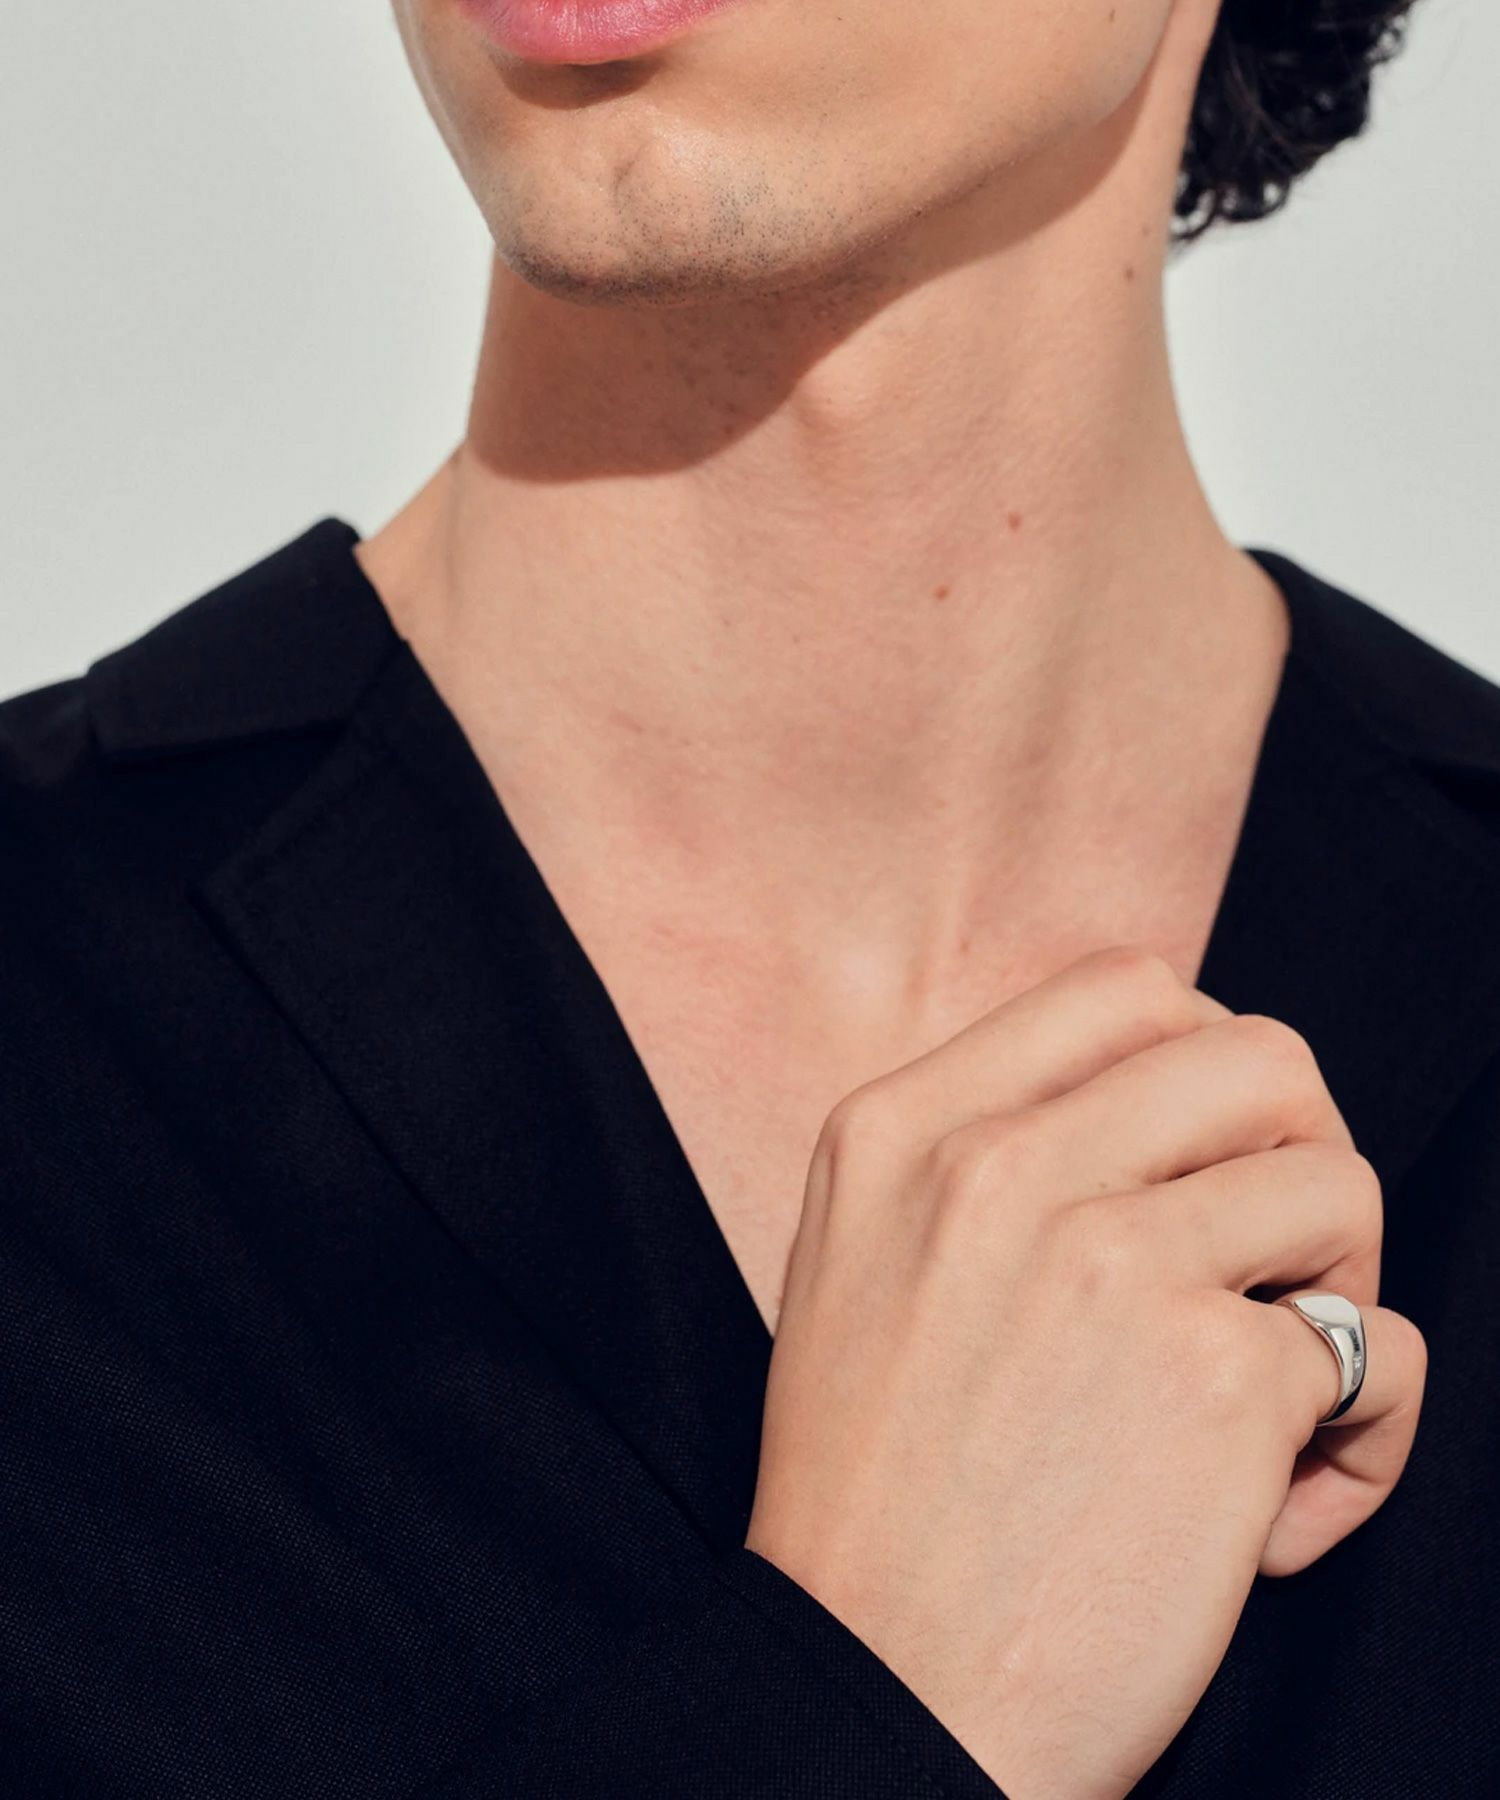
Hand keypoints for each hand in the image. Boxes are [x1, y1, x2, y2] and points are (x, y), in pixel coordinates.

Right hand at [744, 945, 1426, 1799]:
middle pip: (1257, 1053)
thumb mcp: (858, 1267)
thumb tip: (1148, 1105)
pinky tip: (1279, 1510)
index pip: (1124, 988)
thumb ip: (975, 1159)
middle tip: (1274, 1259)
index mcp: (900, 1130)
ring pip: (1338, 1184)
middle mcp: (998, 1167)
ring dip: (1344, 1288)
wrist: (874, 1696)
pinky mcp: (1216, 1382)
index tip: (1207, 1159)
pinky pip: (1386, 1350)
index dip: (1205, 1062)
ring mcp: (1107, 1262)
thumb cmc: (874, 1499)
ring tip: (1280, 1388)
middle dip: (1301, 1149)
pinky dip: (1365, 1431)